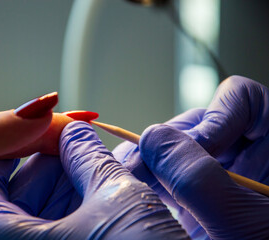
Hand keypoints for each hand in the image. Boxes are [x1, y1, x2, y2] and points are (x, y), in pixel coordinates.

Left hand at [0, 121, 189, 238]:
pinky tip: (97, 197)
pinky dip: (70, 211)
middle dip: (43, 169)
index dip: (4, 156)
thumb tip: (74, 131)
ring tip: (92, 170)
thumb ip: (88, 156)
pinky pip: (53, 234)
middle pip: (9, 203)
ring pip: (33, 219)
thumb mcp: (117, 197)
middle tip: (74, 148)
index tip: (33, 137)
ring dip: (60, 188)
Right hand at [138, 76, 268, 238]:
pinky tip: (136, 191)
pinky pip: (163, 173)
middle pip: (196, 125)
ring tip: (129, 180)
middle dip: (163, 145)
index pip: (243, 101)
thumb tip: (152, 136)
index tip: (198, 147)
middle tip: (136, 169)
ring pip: (173, 150)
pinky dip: (145, 178)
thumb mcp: (239, 224)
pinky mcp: (192, 195)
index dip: (216, 115)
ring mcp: (214, 176)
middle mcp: (241, 158)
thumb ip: (198, 177)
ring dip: (147, 162)